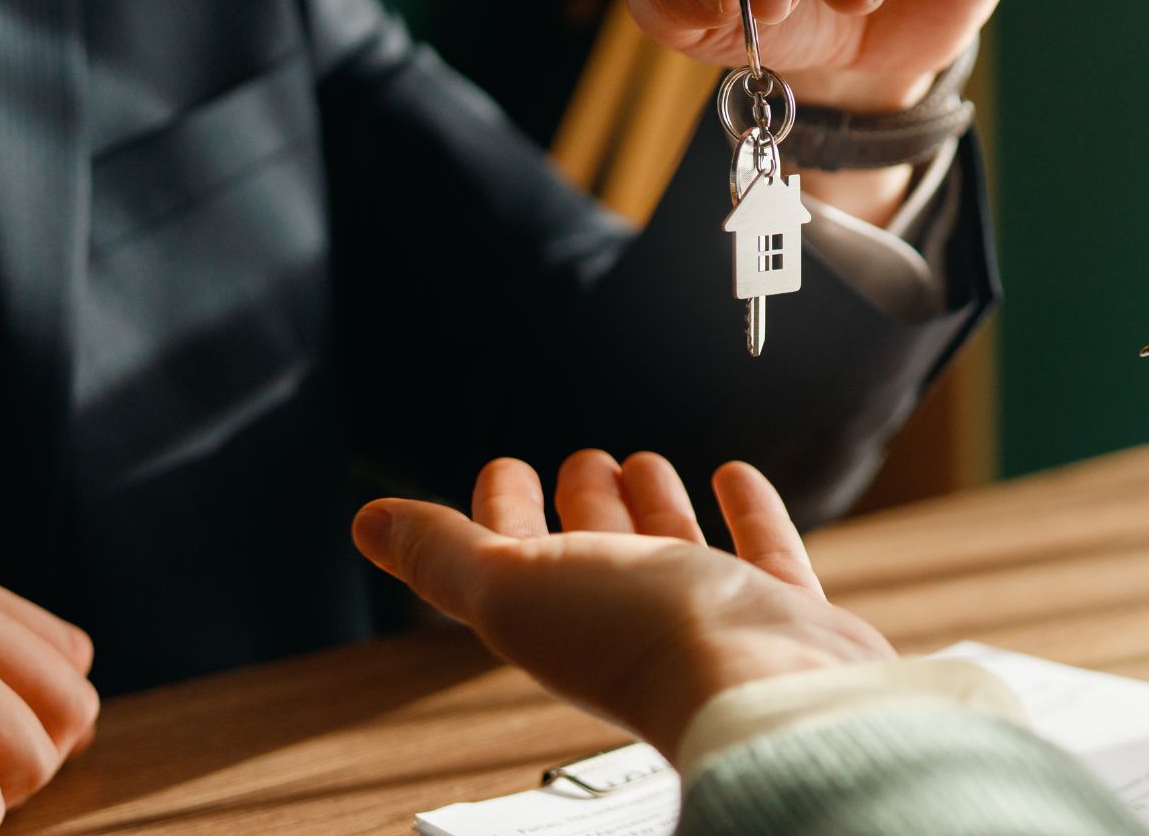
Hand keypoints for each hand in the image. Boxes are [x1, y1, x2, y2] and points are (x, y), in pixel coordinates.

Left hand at [351, 451, 893, 758]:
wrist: (766, 688)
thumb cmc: (642, 643)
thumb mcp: (513, 585)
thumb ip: (442, 555)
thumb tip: (367, 524)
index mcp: (558, 616)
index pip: (517, 554)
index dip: (503, 509)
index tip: (502, 467)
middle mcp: (631, 618)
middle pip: (597, 549)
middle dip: (583, 501)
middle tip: (582, 460)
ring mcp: (710, 617)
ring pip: (673, 549)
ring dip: (654, 503)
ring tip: (645, 462)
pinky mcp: (781, 613)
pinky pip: (761, 551)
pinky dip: (747, 510)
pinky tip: (737, 476)